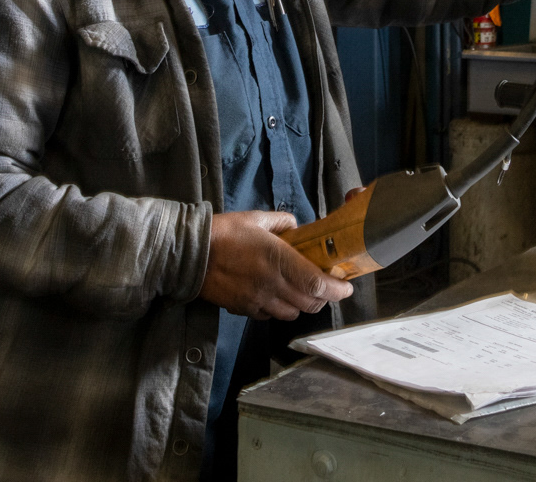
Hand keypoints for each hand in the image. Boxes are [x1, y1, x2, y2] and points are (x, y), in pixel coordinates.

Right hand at [198, 210, 353, 319]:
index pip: (318, 284)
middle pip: (310, 303)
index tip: (346, 286)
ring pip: (292, 313)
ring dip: (301, 304)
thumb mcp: (256, 218)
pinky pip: (270, 316)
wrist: (190, 254)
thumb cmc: (223, 233)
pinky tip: (275, 296)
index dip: (337, 289)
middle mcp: (273, 284)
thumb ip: (282, 222)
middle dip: (323, 298)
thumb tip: (296, 226)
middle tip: (325, 287)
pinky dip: (280, 309)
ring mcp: (258, 300)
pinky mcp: (244, 309)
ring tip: (300, 291)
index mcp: (279, 259)